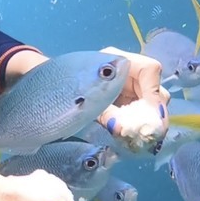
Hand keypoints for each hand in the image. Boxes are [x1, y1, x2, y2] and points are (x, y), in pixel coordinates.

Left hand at [4, 47, 170, 152]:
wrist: (44, 91)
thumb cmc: (60, 88)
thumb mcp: (83, 98)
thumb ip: (104, 111)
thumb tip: (122, 129)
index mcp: (117, 61)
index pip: (150, 69)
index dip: (153, 92)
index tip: (148, 114)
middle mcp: (127, 73)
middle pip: (155, 90)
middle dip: (153, 113)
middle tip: (147, 134)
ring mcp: (128, 89)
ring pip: (151, 105)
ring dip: (146, 122)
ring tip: (137, 138)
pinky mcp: (124, 104)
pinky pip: (138, 116)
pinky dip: (137, 128)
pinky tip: (130, 139)